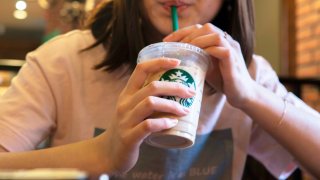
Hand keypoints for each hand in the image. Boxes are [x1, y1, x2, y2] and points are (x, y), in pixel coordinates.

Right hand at [104, 58, 194, 173]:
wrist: (109, 153)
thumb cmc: (128, 128)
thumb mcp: (133, 109)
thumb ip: (148, 99)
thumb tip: (176, 91)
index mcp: (127, 94)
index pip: (141, 69)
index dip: (159, 62)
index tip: (177, 62)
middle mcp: (125, 104)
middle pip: (152, 87)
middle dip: (175, 87)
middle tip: (191, 93)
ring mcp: (126, 120)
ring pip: (151, 103)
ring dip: (172, 106)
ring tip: (185, 111)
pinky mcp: (129, 137)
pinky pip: (148, 125)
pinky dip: (164, 123)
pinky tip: (173, 123)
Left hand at [163, 23, 254, 107]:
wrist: (241, 95)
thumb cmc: (224, 81)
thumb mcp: (206, 67)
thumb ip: (196, 59)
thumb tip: (175, 58)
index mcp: (220, 41)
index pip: (200, 28)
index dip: (182, 31)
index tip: (166, 40)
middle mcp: (227, 41)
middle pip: (207, 27)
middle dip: (188, 34)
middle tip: (174, 46)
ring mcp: (232, 49)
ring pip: (215, 35)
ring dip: (197, 41)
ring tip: (185, 51)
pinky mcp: (234, 60)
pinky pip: (222, 49)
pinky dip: (207, 51)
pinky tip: (196, 58)